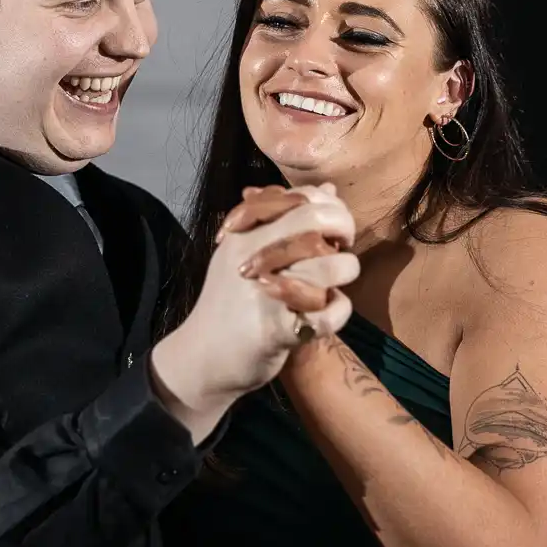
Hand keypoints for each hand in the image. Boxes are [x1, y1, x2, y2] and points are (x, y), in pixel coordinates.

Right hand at [152, 185, 357, 439]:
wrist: (201, 357)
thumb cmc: (230, 302)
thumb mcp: (246, 253)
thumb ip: (284, 220)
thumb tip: (328, 189)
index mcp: (244, 234)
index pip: (300, 199)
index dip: (330, 206)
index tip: (332, 227)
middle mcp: (253, 257)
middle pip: (316, 222)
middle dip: (344, 228)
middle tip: (343, 246)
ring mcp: (265, 294)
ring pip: (330, 266)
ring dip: (345, 272)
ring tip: (334, 283)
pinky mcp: (277, 331)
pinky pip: (328, 314)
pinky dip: (339, 311)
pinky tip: (328, 312)